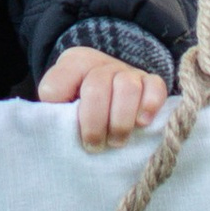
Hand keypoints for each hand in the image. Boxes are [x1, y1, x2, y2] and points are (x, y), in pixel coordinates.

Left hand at [37, 45, 168, 148]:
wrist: (112, 90)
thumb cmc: (82, 102)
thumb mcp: (62, 98)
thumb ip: (55, 105)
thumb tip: (53, 122)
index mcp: (77, 64)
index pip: (65, 74)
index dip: (62, 98)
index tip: (64, 125)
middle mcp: (104, 64)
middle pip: (98, 85)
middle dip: (95, 121)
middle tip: (93, 146)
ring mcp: (129, 73)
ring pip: (127, 87)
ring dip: (120, 120)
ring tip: (116, 142)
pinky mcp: (151, 83)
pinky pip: (155, 87)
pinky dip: (149, 105)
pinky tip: (142, 123)